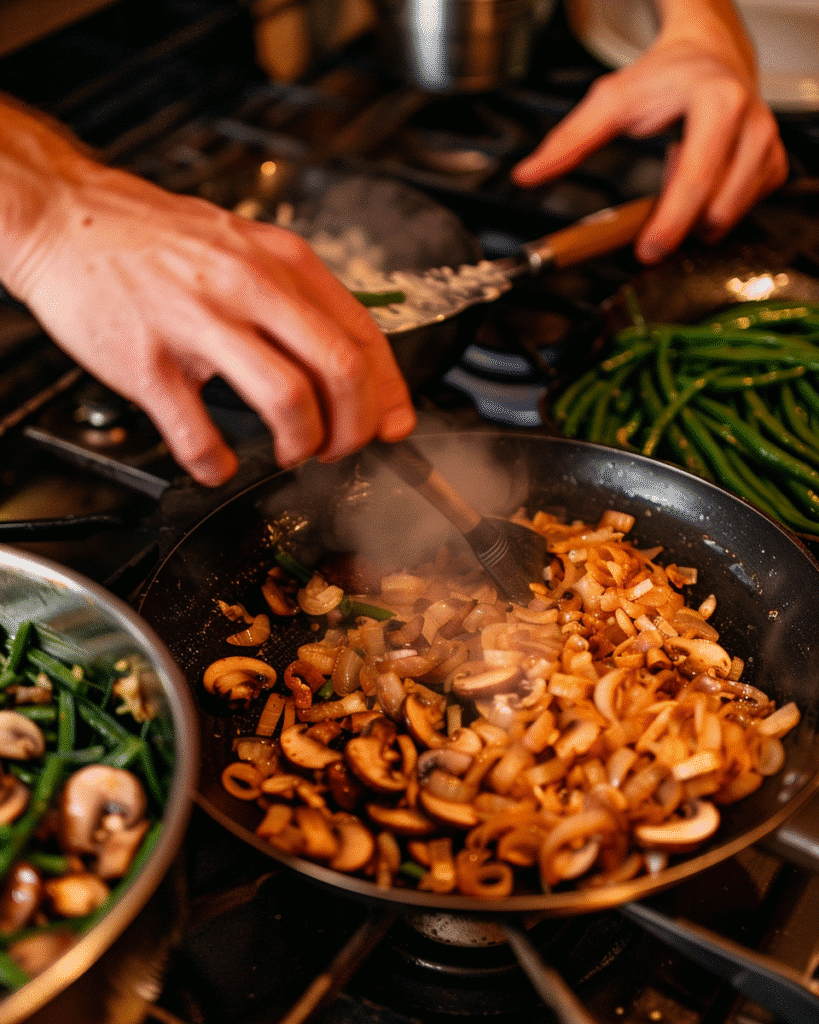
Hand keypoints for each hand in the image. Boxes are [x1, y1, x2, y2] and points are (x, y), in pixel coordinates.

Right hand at [0, 103, 415, 486]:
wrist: (70, 217)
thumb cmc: (161, 241)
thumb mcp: (248, 247)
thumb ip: (299, 300)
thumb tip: (349, 362)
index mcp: (284, 263)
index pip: (364, 337)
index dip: (388, 395)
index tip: (393, 427)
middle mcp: (250, 287)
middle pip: (341, 371)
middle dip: (354, 429)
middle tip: (339, 448)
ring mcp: (199, 322)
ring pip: (288, 400)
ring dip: (302, 445)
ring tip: (291, 453)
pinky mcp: (149, 360)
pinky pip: (199, 434)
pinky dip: (218, 463)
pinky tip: (218, 463)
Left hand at [511, 3, 787, 263]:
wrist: (708, 56)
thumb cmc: (662, 79)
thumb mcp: (610, 102)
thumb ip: (568, 142)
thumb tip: (528, 176)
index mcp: (715, 103)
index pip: (694, 177)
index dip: (670, 222)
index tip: (646, 250)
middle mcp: (750, 122)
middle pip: (717, 205)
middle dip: (680, 229)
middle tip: (651, 239)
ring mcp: (766, 143)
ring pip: (732, 214)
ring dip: (698, 220)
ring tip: (678, 187)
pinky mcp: (773, 162)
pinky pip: (747, 209)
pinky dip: (718, 211)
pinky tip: (703, 187)